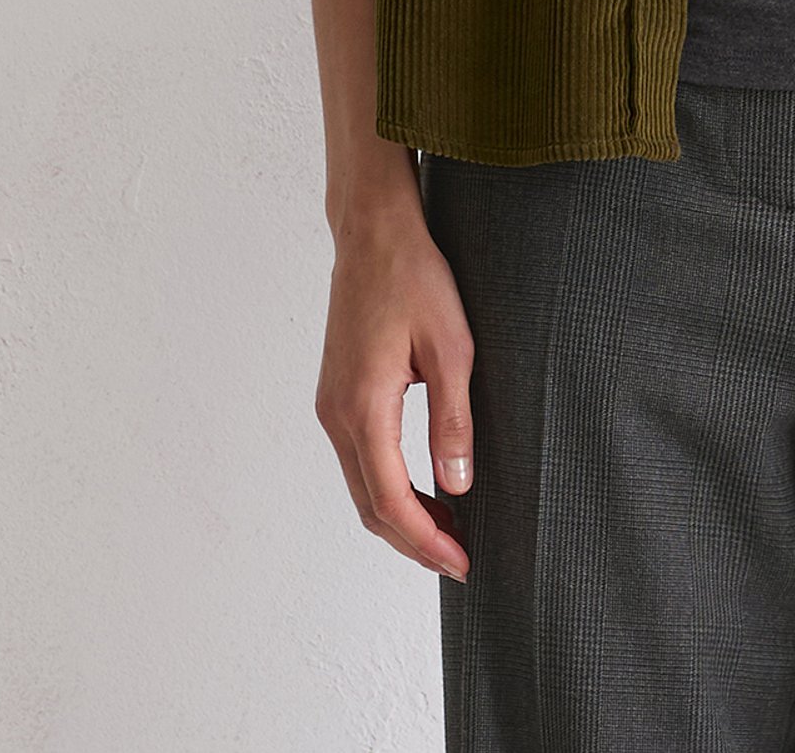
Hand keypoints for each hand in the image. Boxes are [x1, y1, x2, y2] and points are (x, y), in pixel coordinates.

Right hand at [314, 191, 476, 581]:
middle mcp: (336, 415)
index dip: (427, 541)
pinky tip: (424, 484)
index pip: (392, 501)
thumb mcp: (452, 347)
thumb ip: (453, 421)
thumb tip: (459, 487)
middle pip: (370, 506)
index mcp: (363, 408)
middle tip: (461, 557)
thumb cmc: (415, 278)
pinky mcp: (337, 393)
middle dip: (414, 540)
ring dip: (401, 515)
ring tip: (451, 527)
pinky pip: (360, 458)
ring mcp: (331, 405)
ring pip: (362, 485)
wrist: (374, 232)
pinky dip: (388, 485)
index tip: (463, 563)